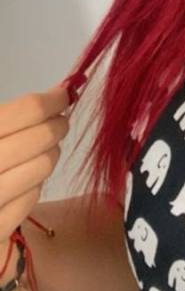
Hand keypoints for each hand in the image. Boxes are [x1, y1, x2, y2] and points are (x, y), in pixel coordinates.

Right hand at [0, 84, 69, 276]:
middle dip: (57, 126)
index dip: (54, 100)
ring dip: (50, 155)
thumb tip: (60, 93)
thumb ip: (15, 114)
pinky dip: (34, 185)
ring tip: (43, 151)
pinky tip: (26, 180)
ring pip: (42, 165)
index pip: (28, 109)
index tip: (65, 95)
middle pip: (41, 136)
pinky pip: (32, 197)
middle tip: (59, 123)